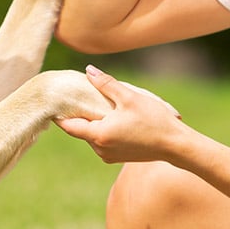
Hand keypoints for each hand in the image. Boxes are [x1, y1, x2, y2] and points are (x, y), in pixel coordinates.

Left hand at [55, 66, 187, 164]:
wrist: (175, 145)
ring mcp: (108, 155)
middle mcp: (100, 149)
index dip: (59, 114)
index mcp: (99, 134)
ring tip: (98, 105)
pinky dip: (103, 130)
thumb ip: (106, 84)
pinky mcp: (117, 157)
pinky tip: (113, 118)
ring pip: (92, 135)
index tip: (54, 101)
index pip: (69, 125)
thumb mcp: (129, 97)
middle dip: (79, 114)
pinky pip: (102, 141)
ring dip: (93, 122)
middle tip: (77, 96)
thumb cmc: (154, 120)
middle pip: (80, 130)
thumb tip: (88, 70)